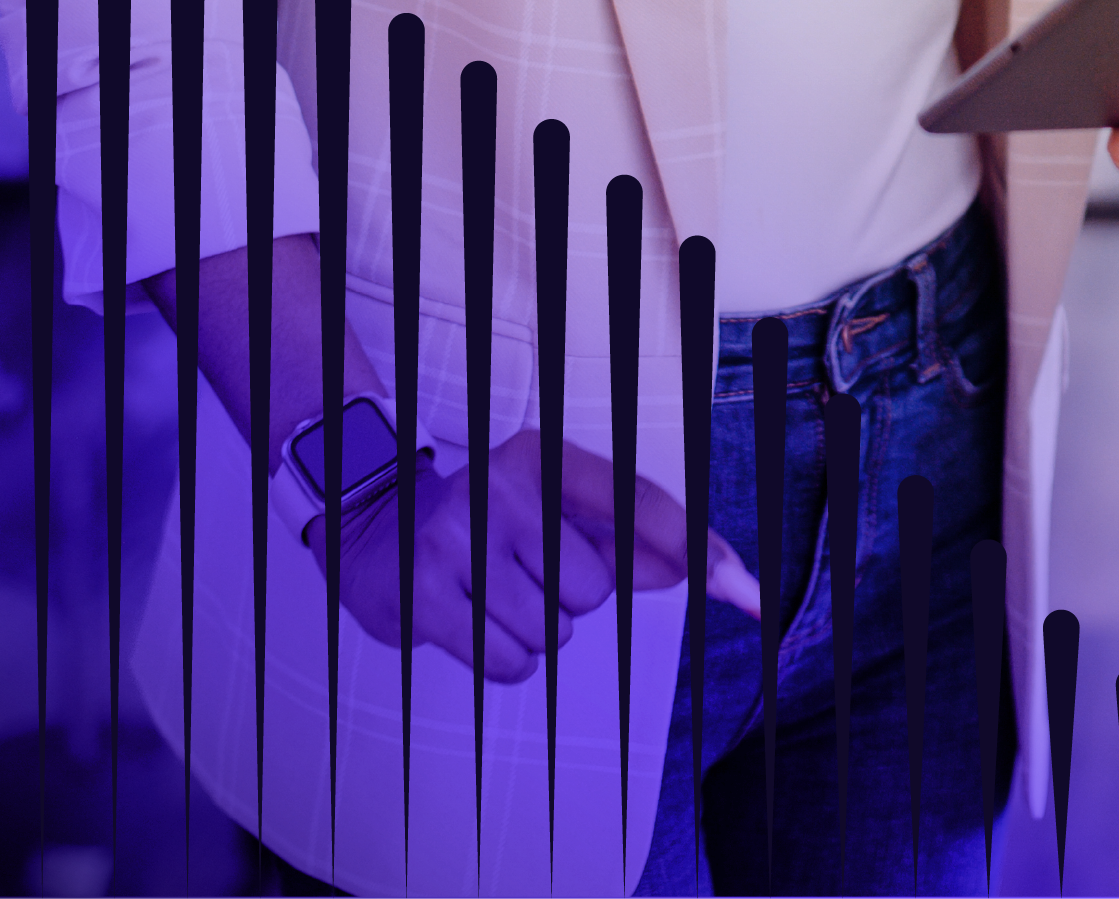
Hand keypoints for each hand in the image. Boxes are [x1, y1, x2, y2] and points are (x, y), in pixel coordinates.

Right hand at [307, 427, 763, 681]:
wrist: (373, 523)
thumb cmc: (488, 521)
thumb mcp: (552, 508)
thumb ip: (625, 535)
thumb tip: (696, 569)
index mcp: (544, 457)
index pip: (638, 504)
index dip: (696, 546)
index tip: (746, 588)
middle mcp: (505, 487)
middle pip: (595, 587)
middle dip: (571, 598)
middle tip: (523, 572)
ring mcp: (459, 538)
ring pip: (552, 631)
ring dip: (534, 630)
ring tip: (495, 592)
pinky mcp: (424, 594)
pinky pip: (507, 662)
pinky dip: (503, 658)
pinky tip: (472, 619)